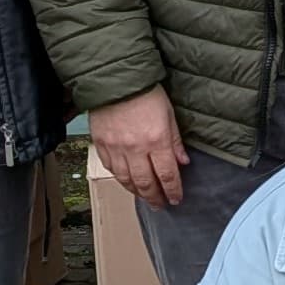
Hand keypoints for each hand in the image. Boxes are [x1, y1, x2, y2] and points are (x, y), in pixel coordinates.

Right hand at [91, 86, 188, 207]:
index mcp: (156, 140)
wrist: (115, 79)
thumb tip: (182, 161)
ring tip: (145, 197)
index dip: (173, 191)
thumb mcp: (169, 113)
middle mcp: (136, 149)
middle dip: (155, 197)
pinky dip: (120, 179)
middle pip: (146, 183)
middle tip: (161, 204)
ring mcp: (116, 148)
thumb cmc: (144, 92)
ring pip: (126, 180)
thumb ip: (175, 140)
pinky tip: (127, 182)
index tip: (176, 199)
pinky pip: (111, 169)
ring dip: (137, 192)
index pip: (167, 175)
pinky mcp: (101, 144)